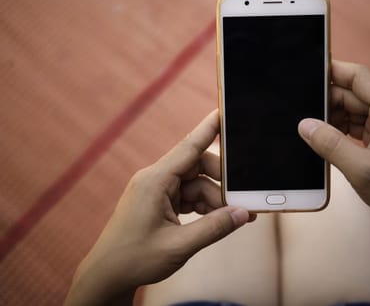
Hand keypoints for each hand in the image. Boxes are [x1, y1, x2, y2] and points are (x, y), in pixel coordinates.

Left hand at [65, 110, 254, 305]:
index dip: (209, 128)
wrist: (108, 276)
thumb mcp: (180, 246)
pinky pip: (188, 195)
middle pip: (198, 167)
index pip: (189, 147)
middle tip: (241, 202)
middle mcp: (155, 179)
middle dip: (221, 184)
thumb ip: (214, 228)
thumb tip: (243, 214)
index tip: (224, 111)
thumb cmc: (135, 259)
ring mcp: (157, 190)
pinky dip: (204, 206)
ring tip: (231, 218)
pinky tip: (214, 220)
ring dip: (214, 200)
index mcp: (155, 181)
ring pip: (196, 184)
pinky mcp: (160, 201)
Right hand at [298, 60, 369, 224]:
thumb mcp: (362, 170)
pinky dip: (339, 130)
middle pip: (351, 93)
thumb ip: (331, 145)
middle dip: (326, 102)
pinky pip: (355, 124)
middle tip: (302, 115)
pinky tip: (327, 141)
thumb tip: (305, 125)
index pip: (357, 76)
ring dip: (331, 118)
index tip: (307, 74)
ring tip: (313, 132)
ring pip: (351, 109)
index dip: (331, 71)